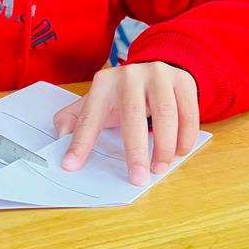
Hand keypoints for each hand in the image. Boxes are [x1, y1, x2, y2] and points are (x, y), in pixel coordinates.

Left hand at [53, 62, 198, 184]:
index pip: (90, 116)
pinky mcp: (182, 80)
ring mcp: (159, 75)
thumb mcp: (97, 103)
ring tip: (160, 168)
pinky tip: (179, 152)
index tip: (71, 166)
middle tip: (138, 178)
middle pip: (133, 115)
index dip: (80, 143)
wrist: (154, 70)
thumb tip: (61, 136)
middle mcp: (130, 75)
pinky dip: (185, 136)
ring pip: (166, 114)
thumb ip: (75, 118)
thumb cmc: (122, 96)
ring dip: (164, 146)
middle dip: (136, 151)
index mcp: (104, 83)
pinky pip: (188, 112)